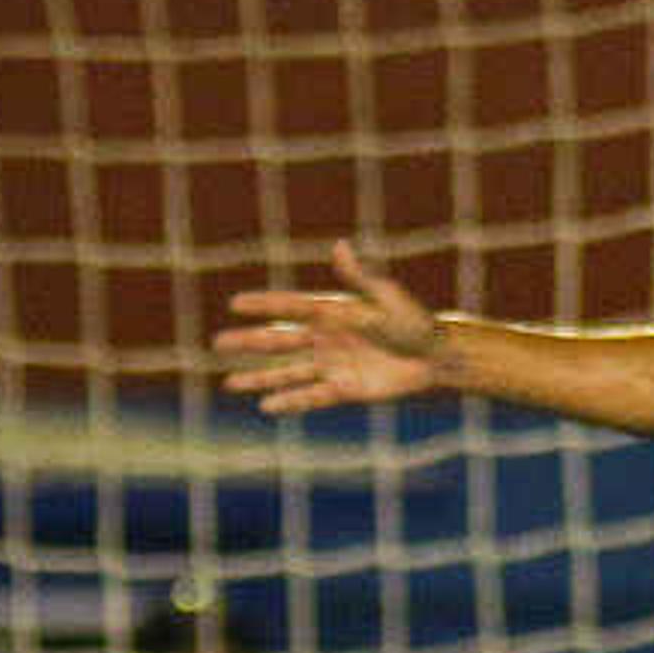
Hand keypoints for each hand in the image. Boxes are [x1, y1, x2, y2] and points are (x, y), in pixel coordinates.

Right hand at [217, 242, 449, 413]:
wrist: (436, 356)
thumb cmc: (414, 322)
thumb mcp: (385, 298)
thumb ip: (358, 278)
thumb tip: (340, 246)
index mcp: (332, 312)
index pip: (290, 307)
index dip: (264, 305)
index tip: (235, 303)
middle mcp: (326, 338)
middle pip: (279, 341)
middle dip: (248, 342)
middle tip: (217, 343)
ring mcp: (333, 365)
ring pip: (288, 372)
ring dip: (259, 378)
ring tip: (230, 383)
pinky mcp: (345, 389)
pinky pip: (312, 396)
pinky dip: (290, 402)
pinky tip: (266, 407)